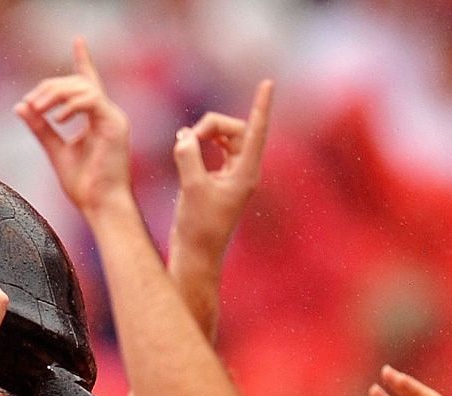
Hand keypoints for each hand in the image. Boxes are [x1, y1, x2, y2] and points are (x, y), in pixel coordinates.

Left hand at [15, 39, 132, 217]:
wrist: (101, 206)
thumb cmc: (84, 186)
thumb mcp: (55, 151)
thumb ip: (40, 128)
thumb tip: (20, 106)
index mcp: (97, 119)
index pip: (89, 83)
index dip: (83, 60)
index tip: (78, 40)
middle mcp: (108, 114)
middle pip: (78, 83)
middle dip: (51, 88)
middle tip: (31, 103)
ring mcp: (114, 118)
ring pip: (84, 87)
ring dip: (57, 94)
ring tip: (38, 109)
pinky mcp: (115, 125)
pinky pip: (92, 100)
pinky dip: (72, 105)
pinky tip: (58, 118)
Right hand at [170, 80, 272, 262]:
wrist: (195, 257)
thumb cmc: (198, 228)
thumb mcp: (191, 187)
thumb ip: (188, 155)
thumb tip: (185, 136)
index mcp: (246, 173)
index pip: (256, 130)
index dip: (261, 105)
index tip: (268, 82)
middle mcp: (243, 172)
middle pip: (233, 130)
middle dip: (210, 126)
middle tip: (186, 140)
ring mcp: (231, 177)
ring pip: (222, 140)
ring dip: (203, 135)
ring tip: (183, 144)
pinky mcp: (218, 183)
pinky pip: (213, 152)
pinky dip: (199, 146)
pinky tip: (184, 147)